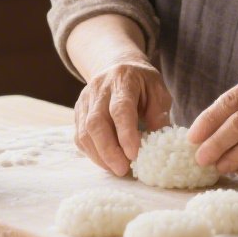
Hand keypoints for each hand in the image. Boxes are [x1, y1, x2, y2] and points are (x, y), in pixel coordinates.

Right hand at [74, 61, 171, 177]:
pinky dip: (92, 153)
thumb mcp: (158, 91)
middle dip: (109, 151)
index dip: (126, 133)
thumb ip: (159, 114)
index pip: (120, 108)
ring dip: (100, 156)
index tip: (134, 154)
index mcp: (123, 79)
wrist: (118, 66)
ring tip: (117, 169)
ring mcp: (85, 100)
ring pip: (84, 132)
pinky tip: (107, 161)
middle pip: (96, 122)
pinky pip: (79, 137)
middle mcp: (99, 88)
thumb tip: (157, 144)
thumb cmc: (142, 82)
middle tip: (123, 169)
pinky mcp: (78, 112)